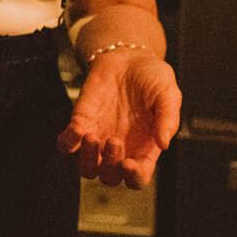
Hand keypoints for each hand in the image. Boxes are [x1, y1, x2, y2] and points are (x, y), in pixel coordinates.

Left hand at [58, 50, 181, 186]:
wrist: (128, 57)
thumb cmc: (152, 78)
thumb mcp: (168, 94)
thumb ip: (168, 118)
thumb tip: (164, 143)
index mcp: (144, 149)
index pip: (137, 178)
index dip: (133, 178)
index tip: (130, 165)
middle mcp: (121, 149)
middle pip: (109, 177)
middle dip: (109, 166)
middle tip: (114, 140)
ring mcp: (99, 138)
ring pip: (86, 168)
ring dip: (86, 160)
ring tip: (92, 137)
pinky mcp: (81, 123)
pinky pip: (67, 144)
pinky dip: (68, 143)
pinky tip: (77, 130)